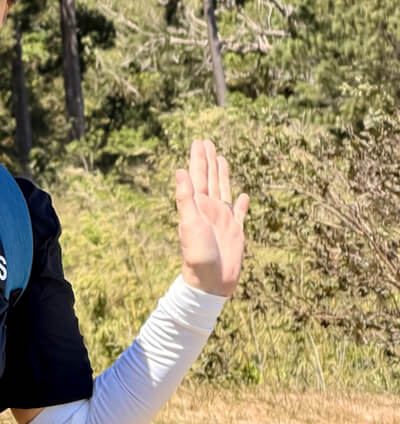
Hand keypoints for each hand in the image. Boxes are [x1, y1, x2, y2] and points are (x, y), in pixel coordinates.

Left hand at [175, 138, 248, 296]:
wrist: (210, 282)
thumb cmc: (197, 254)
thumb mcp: (189, 223)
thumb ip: (185, 197)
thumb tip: (180, 170)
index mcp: (197, 205)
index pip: (197, 175)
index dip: (198, 158)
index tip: (199, 141)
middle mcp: (210, 209)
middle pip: (210, 178)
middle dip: (208, 160)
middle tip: (206, 142)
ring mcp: (223, 219)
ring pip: (224, 189)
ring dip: (223, 174)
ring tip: (222, 158)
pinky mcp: (236, 231)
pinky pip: (240, 213)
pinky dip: (243, 203)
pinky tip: (245, 195)